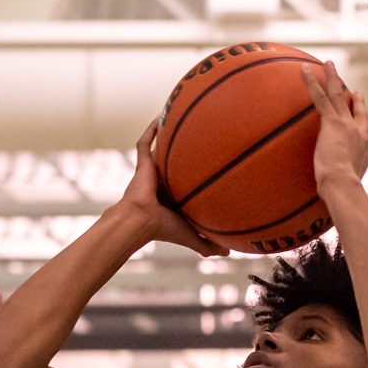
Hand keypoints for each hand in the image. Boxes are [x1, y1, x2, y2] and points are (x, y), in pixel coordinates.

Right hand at [117, 120, 229, 258]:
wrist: (139, 221)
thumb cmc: (163, 230)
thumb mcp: (191, 236)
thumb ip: (208, 244)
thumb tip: (228, 253)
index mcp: (173, 197)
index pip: (186, 183)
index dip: (196, 175)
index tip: (212, 165)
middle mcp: (163, 182)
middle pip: (175, 162)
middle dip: (185, 151)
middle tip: (202, 136)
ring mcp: (151, 172)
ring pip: (160, 149)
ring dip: (167, 135)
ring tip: (181, 117)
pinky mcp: (142, 164)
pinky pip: (145, 142)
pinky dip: (151, 129)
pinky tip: (162, 114)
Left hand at [302, 61, 367, 194]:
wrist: (343, 185)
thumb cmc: (344, 191)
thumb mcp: (351, 184)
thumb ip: (351, 178)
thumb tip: (350, 185)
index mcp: (365, 146)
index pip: (364, 128)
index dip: (362, 115)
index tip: (360, 104)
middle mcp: (359, 131)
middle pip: (356, 109)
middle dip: (354, 97)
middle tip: (352, 87)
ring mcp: (346, 124)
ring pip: (338, 95)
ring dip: (333, 77)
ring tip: (328, 63)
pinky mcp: (332, 122)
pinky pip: (320, 97)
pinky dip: (312, 82)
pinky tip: (304, 70)